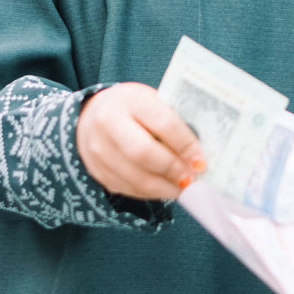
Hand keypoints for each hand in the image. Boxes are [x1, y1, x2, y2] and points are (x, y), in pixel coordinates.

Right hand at [76, 82, 205, 200]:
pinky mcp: (97, 171)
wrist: (93, 115)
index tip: (201, 162)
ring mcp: (98, 150)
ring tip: (184, 188)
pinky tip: (166, 189)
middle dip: (173, 170)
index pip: (164, 123)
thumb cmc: (134, 108)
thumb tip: (199, 154)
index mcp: (130, 100)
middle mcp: (108, 124)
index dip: (186, 146)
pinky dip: (151, 193)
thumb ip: (173, 122)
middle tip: (193, 179)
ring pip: (136, 178)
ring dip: (165, 188)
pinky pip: (128, 189)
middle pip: (144, 153)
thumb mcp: (153, 102)